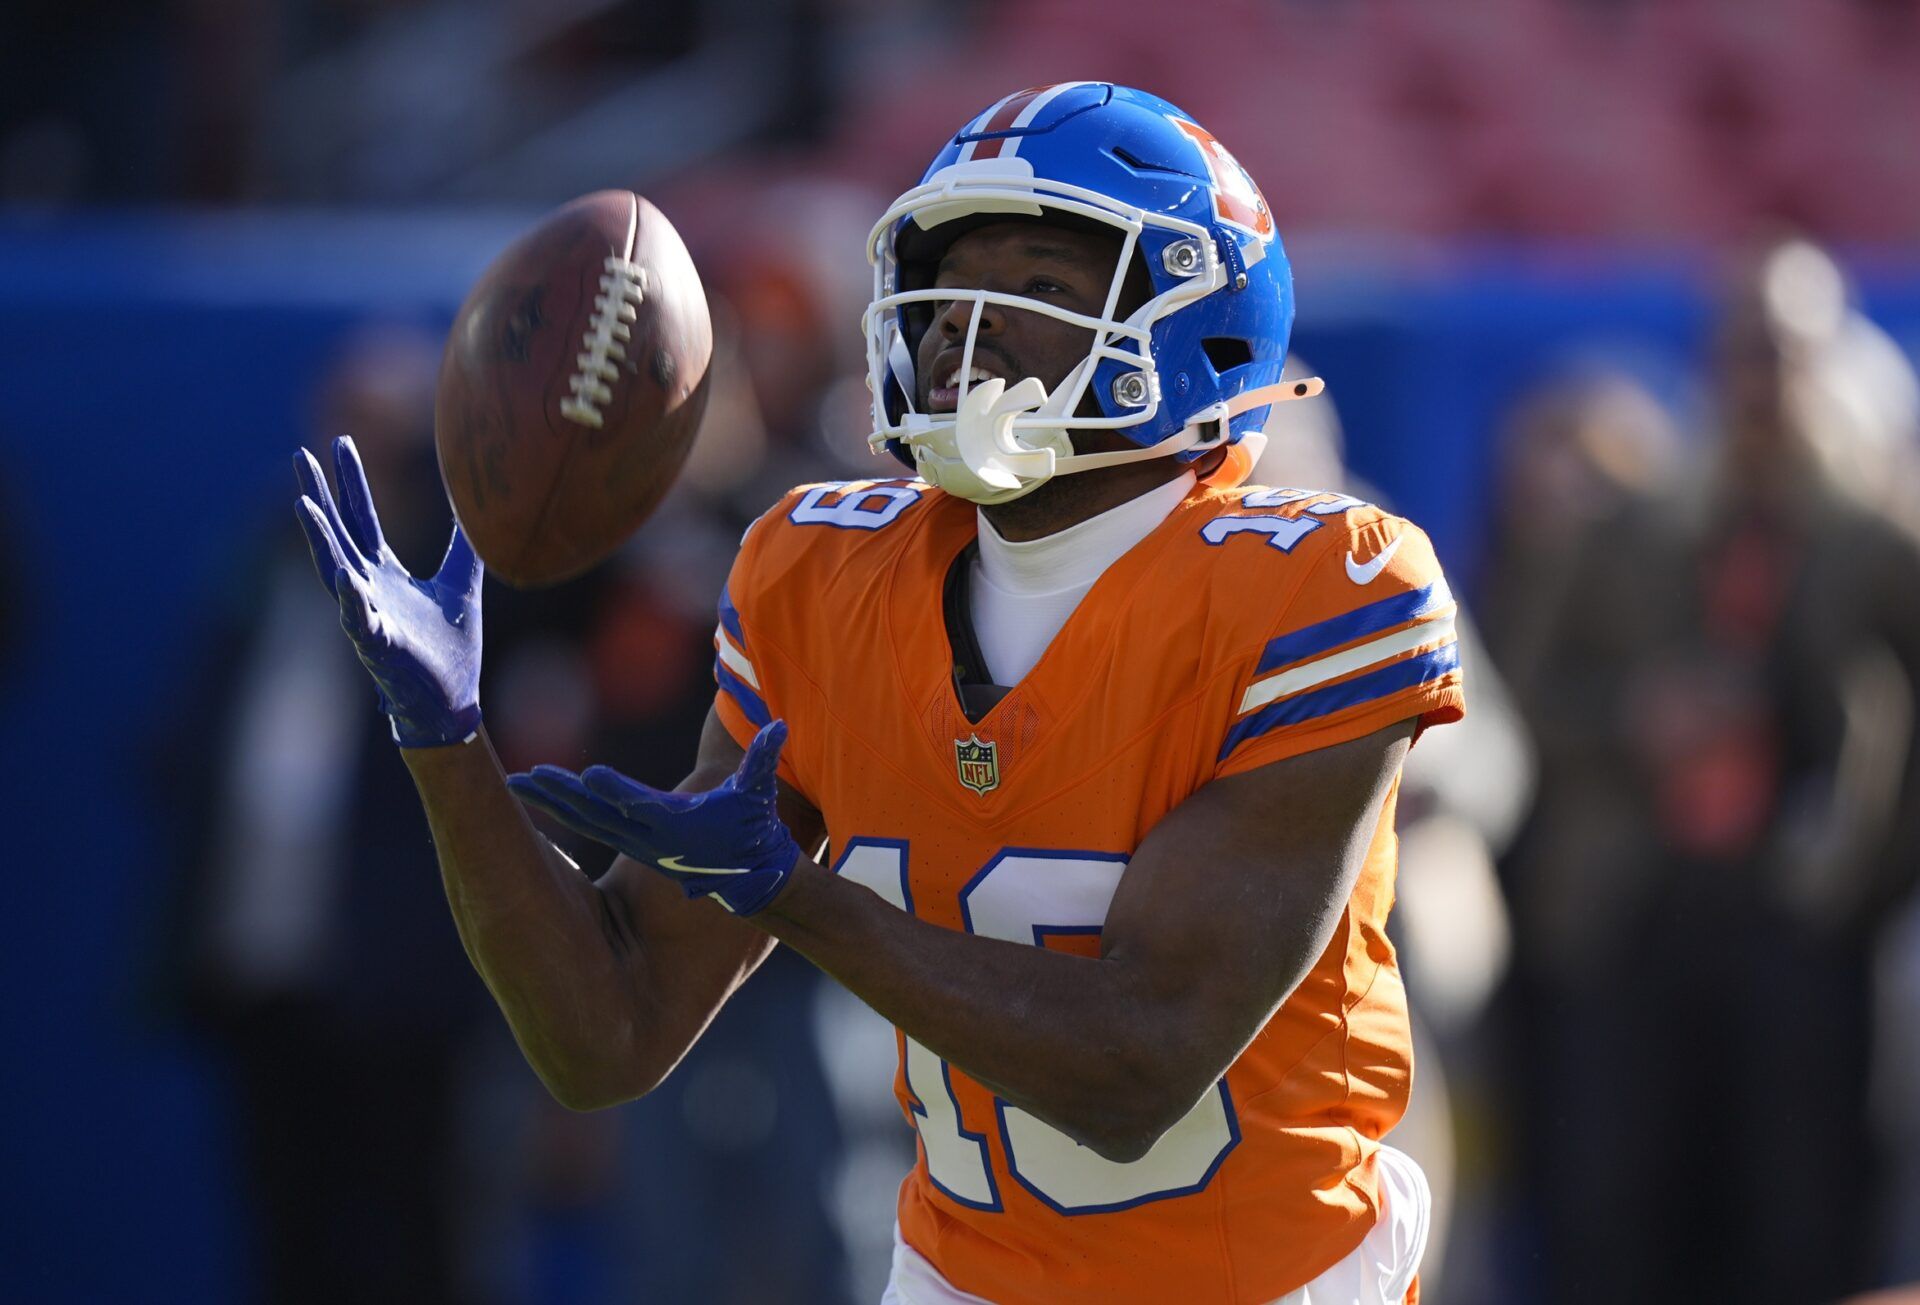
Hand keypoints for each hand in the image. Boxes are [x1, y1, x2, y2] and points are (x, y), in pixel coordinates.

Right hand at [294, 435, 483, 747]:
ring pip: (336, 571)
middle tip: (302, 455)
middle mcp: (368, 589)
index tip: (339, 441)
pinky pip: (362, 621)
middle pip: (338, 533)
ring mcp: (368, 616)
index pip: (361, 517)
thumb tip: (475, 508)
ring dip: (321, 539)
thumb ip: (465, 547)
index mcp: (385, 573)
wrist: (454, 700)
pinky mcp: (380, 646)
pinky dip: (354, 600)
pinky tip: (346, 577)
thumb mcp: (461, 584)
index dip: (351, 481)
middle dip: (321, 494)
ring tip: (305, 504)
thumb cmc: (451, 647)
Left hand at [507, 722, 802, 915]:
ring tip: (519, 782)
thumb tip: (780, 726)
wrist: (748, 877)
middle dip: (561, 795)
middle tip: (525, 777)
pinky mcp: (630, 843)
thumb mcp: (758, 796)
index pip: (642, 805)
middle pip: (598, 813)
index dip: (617, 790)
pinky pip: (589, 825)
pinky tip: (540, 797)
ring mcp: (636, 842)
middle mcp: (649, 837)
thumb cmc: (753, 830)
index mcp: (678, 825)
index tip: (588, 775)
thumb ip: (762, 760)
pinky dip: (563, 811)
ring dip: (551, 801)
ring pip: (586, 820)